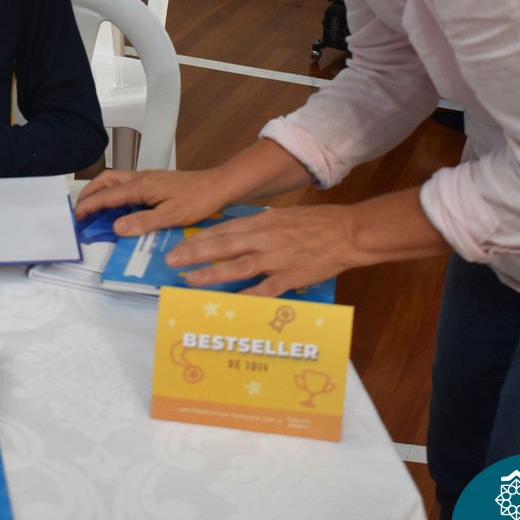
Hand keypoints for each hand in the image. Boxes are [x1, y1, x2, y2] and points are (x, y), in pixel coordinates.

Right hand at [74, 168, 232, 236]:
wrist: (219, 186)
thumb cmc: (200, 199)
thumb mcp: (171, 216)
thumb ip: (143, 222)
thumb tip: (117, 228)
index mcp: (142, 186)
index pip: (107, 196)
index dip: (89, 206)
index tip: (77, 217)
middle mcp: (142, 178)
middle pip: (106, 181)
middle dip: (90, 193)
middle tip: (80, 210)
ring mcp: (149, 178)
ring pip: (116, 180)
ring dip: (102, 191)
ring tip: (95, 207)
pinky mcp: (156, 182)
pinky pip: (128, 184)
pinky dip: (116, 193)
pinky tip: (120, 206)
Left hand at [164, 204, 360, 296]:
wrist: (347, 232)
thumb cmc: (316, 224)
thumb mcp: (282, 217)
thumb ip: (257, 227)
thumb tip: (234, 234)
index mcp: (262, 222)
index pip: (223, 229)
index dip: (198, 238)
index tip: (178, 244)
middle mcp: (264, 238)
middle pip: (223, 246)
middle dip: (194, 253)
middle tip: (172, 261)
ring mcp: (277, 258)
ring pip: (237, 265)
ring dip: (211, 273)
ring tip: (190, 279)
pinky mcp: (291, 276)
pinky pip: (265, 289)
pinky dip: (247, 295)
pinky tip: (230, 303)